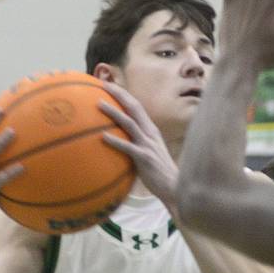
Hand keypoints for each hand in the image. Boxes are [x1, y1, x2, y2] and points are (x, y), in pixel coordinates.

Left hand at [99, 82, 178, 208]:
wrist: (174, 188)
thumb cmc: (159, 174)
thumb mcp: (149, 154)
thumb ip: (137, 145)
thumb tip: (119, 142)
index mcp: (151, 131)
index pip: (137, 107)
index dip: (124, 95)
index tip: (109, 86)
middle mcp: (150, 133)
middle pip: (134, 107)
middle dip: (119, 93)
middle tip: (103, 83)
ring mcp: (148, 145)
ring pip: (129, 123)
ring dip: (114, 112)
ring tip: (99, 103)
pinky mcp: (144, 158)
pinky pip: (128, 147)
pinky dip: (115, 140)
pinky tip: (102, 137)